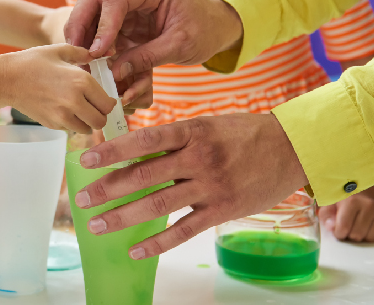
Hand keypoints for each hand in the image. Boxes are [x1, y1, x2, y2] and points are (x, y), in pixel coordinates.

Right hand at [1, 44, 116, 132]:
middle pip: (100, 121)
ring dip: (86, 122)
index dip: (109, 102)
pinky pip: (71, 129)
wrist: (6, 79)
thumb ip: (82, 53)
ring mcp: (62, 116)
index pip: (108, 103)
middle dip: (100, 115)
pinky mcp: (52, 124)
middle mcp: (75, 102)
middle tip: (94, 107)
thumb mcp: (59, 50)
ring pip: (87, 129)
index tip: (104, 99)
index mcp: (81, 81)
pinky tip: (64, 111)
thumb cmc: (33, 62)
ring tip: (79, 110)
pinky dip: (72, 123)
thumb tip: (97, 55)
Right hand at [63, 0, 242, 105]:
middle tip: (75, 52)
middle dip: (80, 25)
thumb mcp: (180, 46)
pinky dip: (94, 44)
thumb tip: (113, 73)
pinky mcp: (123, 18)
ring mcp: (126, 1)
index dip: (102, 26)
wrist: (216, 25)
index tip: (96, 53)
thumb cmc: (205, 29)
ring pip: (90, 11)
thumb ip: (146, 58)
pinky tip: (93, 63)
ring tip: (81, 61)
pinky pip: (100, 28)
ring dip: (83, 36)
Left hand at [72, 113, 307, 259]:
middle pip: (144, 175)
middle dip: (108, 188)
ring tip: (97, 224)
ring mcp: (211, 186)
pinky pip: (184, 230)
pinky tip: (136, 250)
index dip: (113, 150)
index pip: (144, 140)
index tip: (86, 159)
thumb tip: (132, 151)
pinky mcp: (222, 210)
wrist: (292, 147)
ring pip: (158, 204)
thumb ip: (174, 138)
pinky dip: (158, 242)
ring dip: (123, 216)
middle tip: (81, 199)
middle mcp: (198, 158)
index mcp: (191, 131)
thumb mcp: (207, 124)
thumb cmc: (244, 133)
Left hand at [319, 194, 373, 242]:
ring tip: (360, 224)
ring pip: (370, 238)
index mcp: (352, 201)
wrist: (362, 194)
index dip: (339, 233)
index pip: (343, 228)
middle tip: (350, 225)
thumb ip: (327, 217)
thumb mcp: (329, 207)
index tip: (338, 228)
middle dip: (351, 235)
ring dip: (363, 236)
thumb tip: (332, 227)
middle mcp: (370, 205)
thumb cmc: (343, 203)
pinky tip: (371, 224)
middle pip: (357, 235)